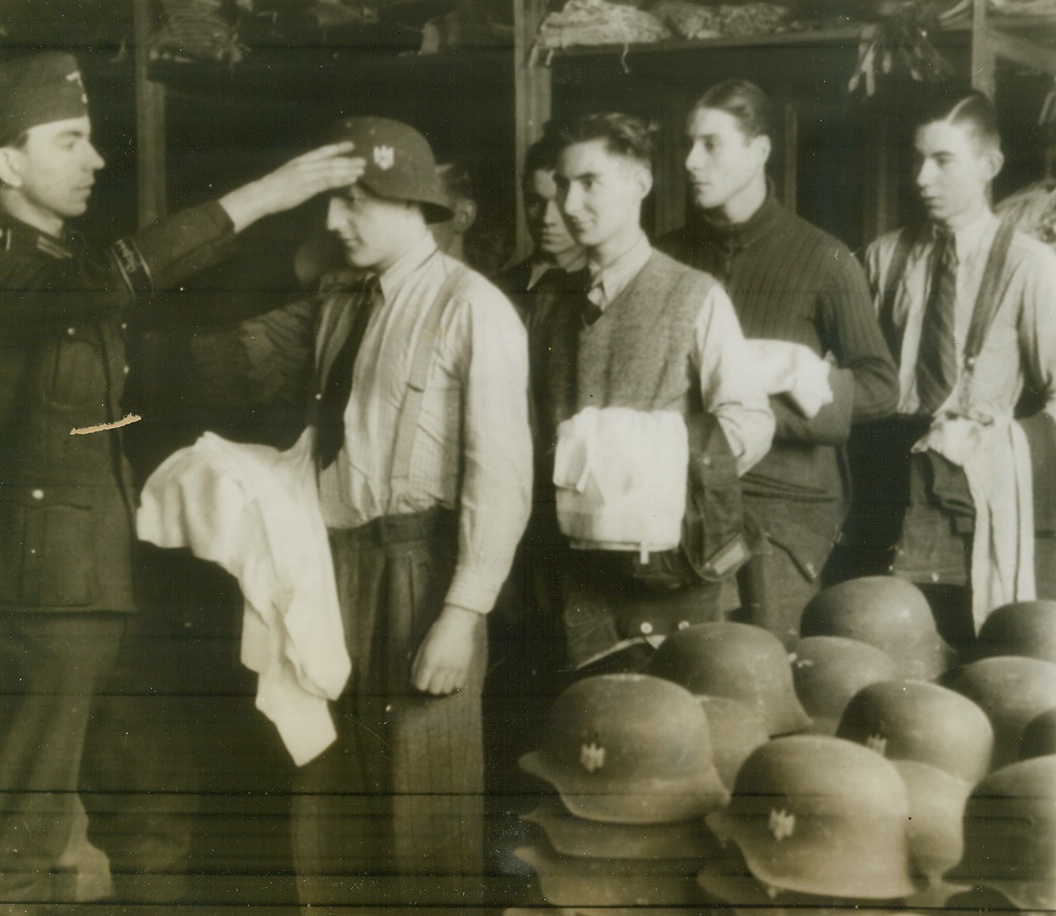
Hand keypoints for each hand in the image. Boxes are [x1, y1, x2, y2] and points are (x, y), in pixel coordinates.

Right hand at [219, 142, 365, 232]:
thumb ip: (302, 174)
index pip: (322, 151)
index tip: (350, 144)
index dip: (337, 147)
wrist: (262, 194)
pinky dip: (341, 179)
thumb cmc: (274, 189)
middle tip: (363, 160)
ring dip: (348, 169)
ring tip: (362, 169)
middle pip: (331, 160)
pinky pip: (328, 181)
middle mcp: (305, 164)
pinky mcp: (308, 186)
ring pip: (332, 169)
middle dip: (348, 160)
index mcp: (300, 161)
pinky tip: (351, 179)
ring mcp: (307, 174)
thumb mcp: (289, 176)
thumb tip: (313, 177)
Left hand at [411, 604, 480, 695]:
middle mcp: (442, 667)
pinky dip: (453, 685)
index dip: (419, 685)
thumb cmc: (438, 632)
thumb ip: (417, 663)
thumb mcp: (423, 646)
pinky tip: (451, 677)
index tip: (420, 680)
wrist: (458, 622)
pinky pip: (459, 685)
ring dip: (442, 687)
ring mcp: (455, 668)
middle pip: (434, 690)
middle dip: (430, 687)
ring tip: (442, 679)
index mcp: (429, 660)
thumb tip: (413, 678)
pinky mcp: (465, 667)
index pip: (421, 685)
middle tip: (431, 680)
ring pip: (446, 690)